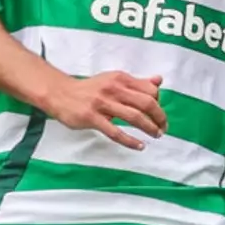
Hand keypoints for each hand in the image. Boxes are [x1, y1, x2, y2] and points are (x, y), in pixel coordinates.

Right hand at [45, 72, 167, 149]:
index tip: (158, 112)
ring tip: (156, 135)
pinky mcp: (92, 118)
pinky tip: (139, 146)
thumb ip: (136, 82)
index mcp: (121, 79)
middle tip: (163, 128)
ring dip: (149, 128)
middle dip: (159, 117)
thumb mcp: (113, 80)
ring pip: (134, 117)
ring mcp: (102, 104)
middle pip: (146, 103)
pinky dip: (130, 141)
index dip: (159, 102)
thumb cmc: (90, 89)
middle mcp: (113, 89)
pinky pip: (115, 132)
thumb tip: (159, 81)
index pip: (150, 90)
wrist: (60, 93)